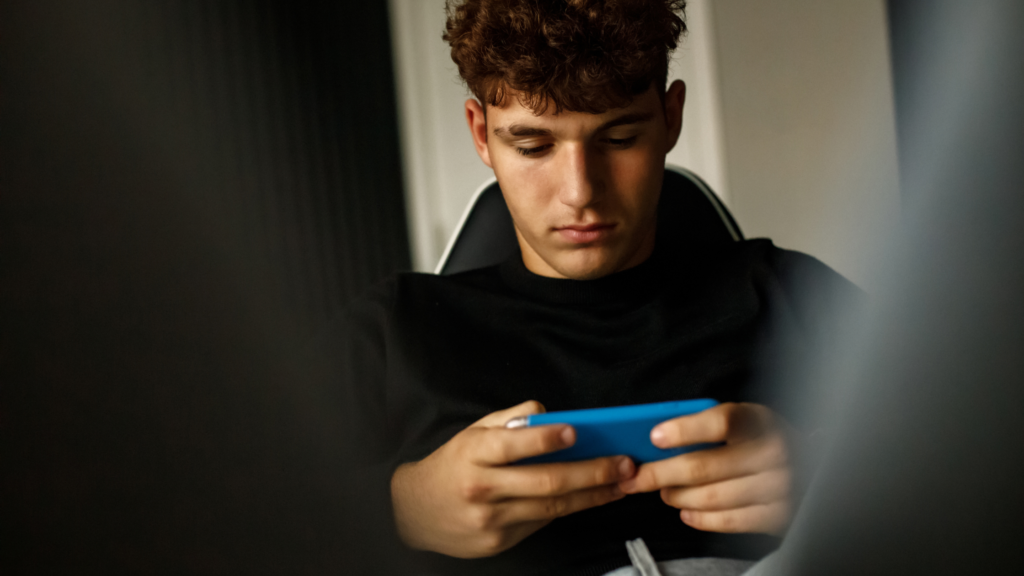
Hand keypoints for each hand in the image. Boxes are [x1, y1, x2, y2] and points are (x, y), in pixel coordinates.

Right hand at [391, 400, 635, 557]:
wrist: (414, 512)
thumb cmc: (452, 464)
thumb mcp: (473, 432)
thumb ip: (511, 420)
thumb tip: (551, 415)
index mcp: (473, 453)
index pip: (513, 444)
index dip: (546, 439)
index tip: (577, 432)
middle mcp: (481, 487)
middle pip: (545, 481)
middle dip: (591, 473)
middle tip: (623, 465)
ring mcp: (490, 519)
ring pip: (551, 506)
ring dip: (592, 496)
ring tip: (620, 484)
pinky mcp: (498, 542)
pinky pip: (540, 521)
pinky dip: (568, 509)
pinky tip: (592, 498)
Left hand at [618, 402, 792, 534]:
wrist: (813, 465)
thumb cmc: (761, 440)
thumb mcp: (743, 420)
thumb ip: (705, 425)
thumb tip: (655, 440)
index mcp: (759, 420)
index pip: (721, 421)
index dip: (684, 430)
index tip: (654, 437)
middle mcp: (773, 451)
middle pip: (703, 466)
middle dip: (660, 474)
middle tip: (638, 477)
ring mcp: (778, 486)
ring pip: (711, 497)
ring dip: (678, 497)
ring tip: (665, 493)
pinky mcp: (778, 515)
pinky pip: (729, 521)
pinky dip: (700, 519)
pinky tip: (686, 512)